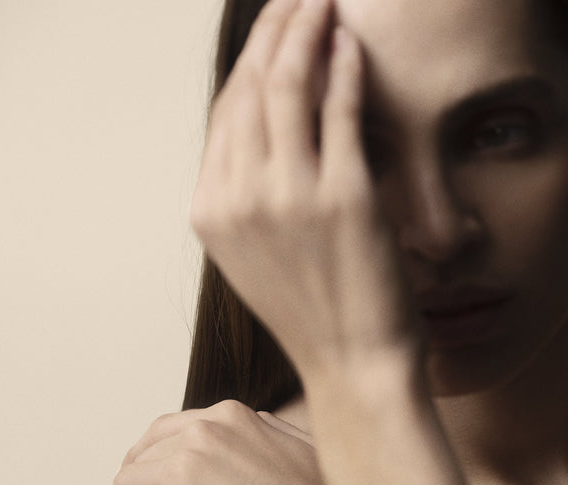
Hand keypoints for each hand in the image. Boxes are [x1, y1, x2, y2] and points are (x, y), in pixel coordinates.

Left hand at [94, 400, 366, 484]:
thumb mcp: (303, 446)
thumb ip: (270, 429)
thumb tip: (252, 423)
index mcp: (232, 415)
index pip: (172, 427)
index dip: (157, 451)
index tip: (154, 470)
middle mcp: (204, 435)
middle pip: (145, 453)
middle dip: (137, 475)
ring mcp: (186, 472)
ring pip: (126, 481)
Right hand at [190, 0, 417, 377]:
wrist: (356, 365)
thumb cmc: (317, 314)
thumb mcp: (258, 255)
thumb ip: (249, 196)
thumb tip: (265, 136)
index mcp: (211, 209)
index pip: (226, 112)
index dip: (250, 60)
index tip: (272, 29)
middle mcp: (239, 196)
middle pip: (250, 86)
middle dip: (275, 28)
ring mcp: (289, 195)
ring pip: (288, 86)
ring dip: (306, 32)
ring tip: (323, 3)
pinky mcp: (344, 196)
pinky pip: (339, 110)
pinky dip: (345, 69)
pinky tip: (352, 44)